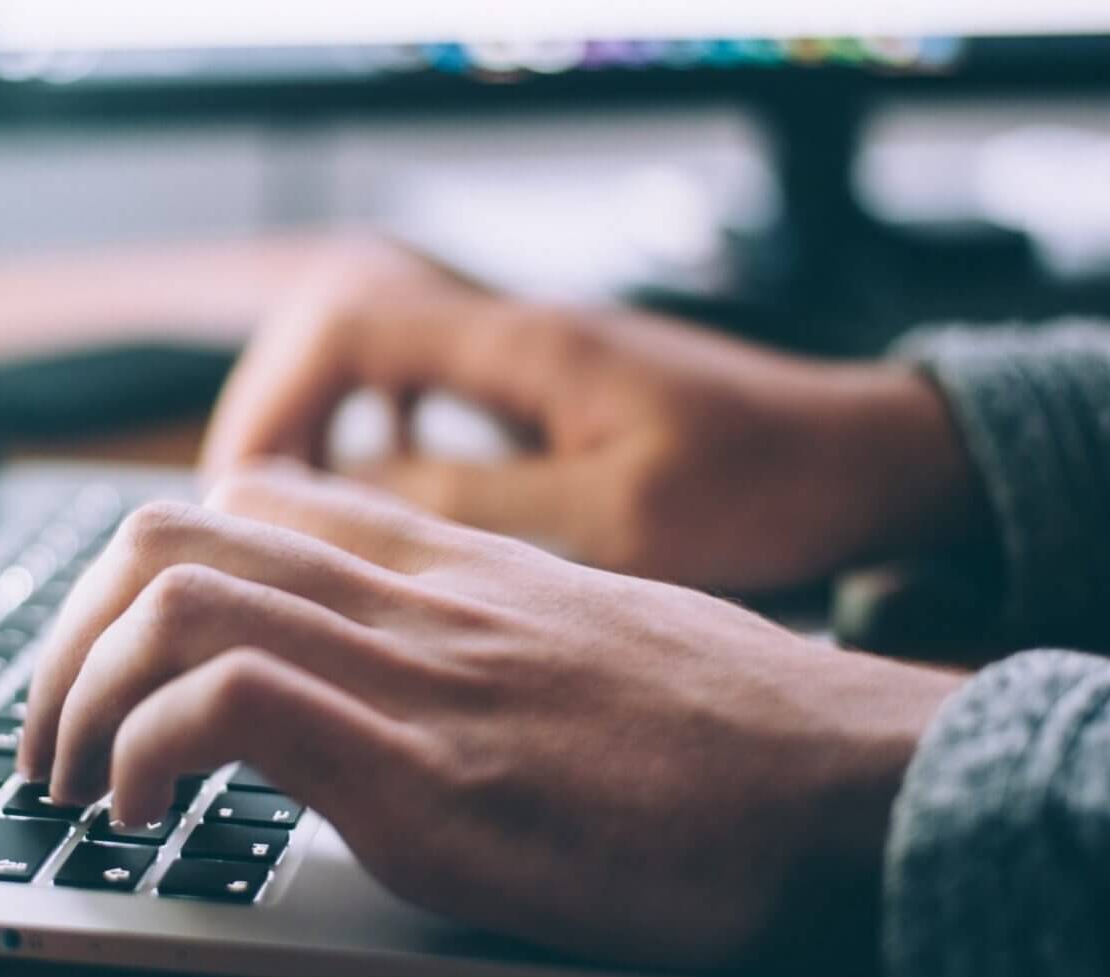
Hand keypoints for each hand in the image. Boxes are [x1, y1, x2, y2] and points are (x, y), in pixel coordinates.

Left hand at [21, 466, 964, 971]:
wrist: (856, 785)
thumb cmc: (741, 734)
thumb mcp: (595, 641)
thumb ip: (486, 632)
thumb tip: (412, 677)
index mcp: (453, 565)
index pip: (250, 500)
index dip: (142, 573)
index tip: (115, 662)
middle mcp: (417, 597)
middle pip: (170, 532)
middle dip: (66, 635)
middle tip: (51, 735)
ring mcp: (418, 676)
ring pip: (172, 597)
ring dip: (76, 694)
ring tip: (73, 784)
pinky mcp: (430, 776)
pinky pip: (228, 704)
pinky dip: (144, 752)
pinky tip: (144, 818)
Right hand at [202, 273, 983, 592]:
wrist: (870, 460)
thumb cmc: (767, 487)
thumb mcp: (613, 517)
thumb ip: (471, 504)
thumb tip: (332, 502)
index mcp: (522, 344)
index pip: (345, 325)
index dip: (272, 402)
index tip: (240, 494)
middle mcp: (515, 332)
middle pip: (339, 329)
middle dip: (276, 413)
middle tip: (244, 514)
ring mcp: (532, 358)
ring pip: (379, 362)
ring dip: (323, 429)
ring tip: (293, 518)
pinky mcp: (551, 393)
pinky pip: (428, 393)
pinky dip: (382, 441)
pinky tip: (386, 506)